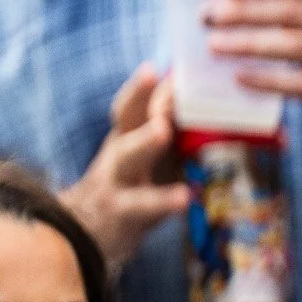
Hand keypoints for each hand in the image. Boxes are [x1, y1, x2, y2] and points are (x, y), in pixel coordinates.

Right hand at [58, 62, 187, 272]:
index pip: (133, 102)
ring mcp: (114, 181)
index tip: (166, 65)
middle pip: (124, 118)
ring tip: (163, 130)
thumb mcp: (146, 160)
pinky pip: (141, 205)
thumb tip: (220, 110)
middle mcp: (116, 152)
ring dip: (144, 142)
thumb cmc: (128, 191)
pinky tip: (185, 198)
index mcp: (125, 136)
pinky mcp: (120, 212)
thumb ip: (172, 136)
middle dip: (139, 96)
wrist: (82, 237)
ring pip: (127, 157)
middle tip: (157, 76)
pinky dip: (163, 201)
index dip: (144, 84)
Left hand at [205, 0, 301, 95]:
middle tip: (207, 17)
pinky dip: (267, 80)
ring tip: (212, 44)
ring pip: (290, 44)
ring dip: (247, 43)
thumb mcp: (296, 7)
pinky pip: (298, 83)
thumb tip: (218, 0)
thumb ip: (270, 0)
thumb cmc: (299, 24)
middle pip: (289, 11)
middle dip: (245, 12)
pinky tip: (237, 76)